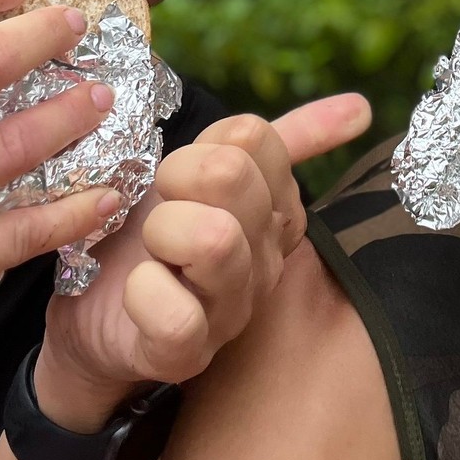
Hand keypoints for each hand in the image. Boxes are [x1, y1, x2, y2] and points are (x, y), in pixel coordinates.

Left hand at [34, 93, 371, 430]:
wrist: (96, 305)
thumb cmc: (160, 228)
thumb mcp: (211, 168)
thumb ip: (287, 136)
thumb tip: (363, 107)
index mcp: (275, 205)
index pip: (254, 136)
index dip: (203, 146)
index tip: (181, 177)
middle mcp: (264, 256)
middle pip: (231, 175)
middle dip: (177, 178)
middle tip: (161, 208)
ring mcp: (231, 307)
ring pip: (216, 239)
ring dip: (163, 230)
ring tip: (152, 250)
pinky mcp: (187, 353)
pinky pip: (176, 315)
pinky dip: (144, 293)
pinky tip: (139, 290)